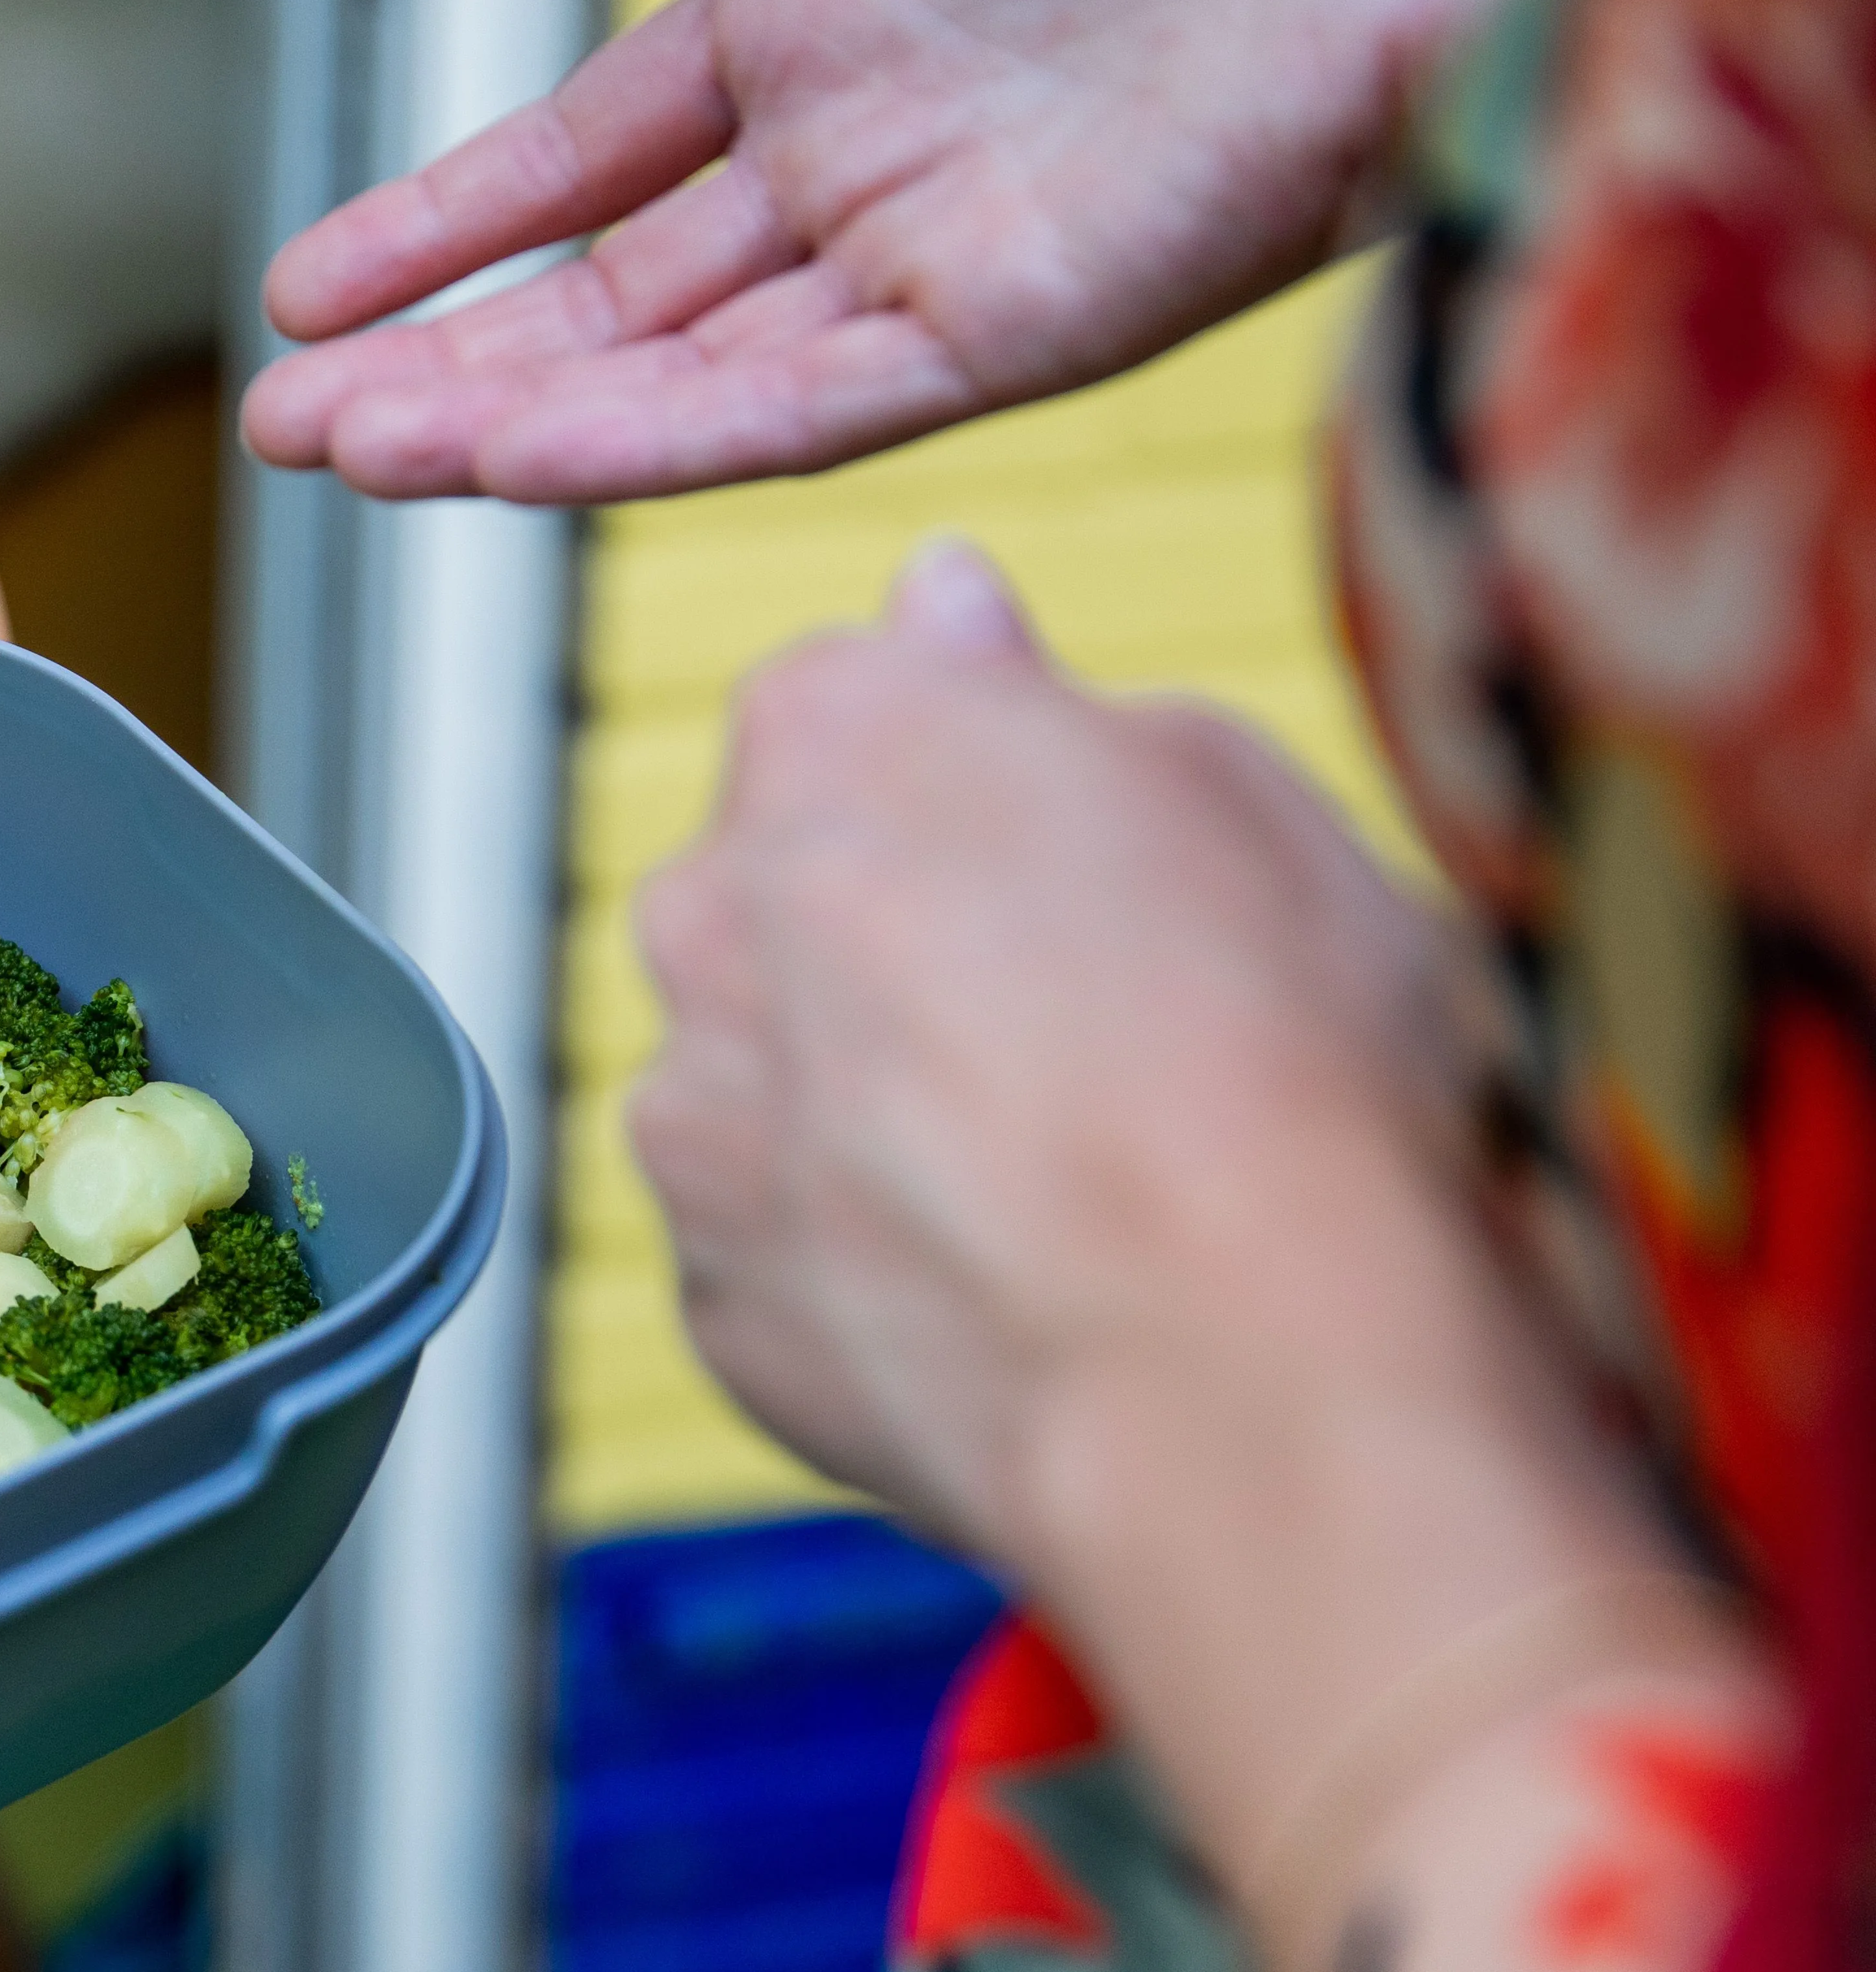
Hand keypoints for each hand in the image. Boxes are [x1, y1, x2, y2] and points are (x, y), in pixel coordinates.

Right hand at [244, 0, 1629, 501]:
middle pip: (613, 300)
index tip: (312, 297)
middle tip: (289, 427)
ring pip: (682, 377)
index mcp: (846, 14)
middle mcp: (877, 152)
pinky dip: (659, 442)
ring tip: (349, 461)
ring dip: (511, 424)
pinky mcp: (1031, 322)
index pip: (591, 159)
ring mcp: (946, 245)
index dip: (449, 228)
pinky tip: (520, 456)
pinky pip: (805, 406)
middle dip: (441, 365)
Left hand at [633, 545, 1737, 1937]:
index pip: (847, 708)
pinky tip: (1021, 1302)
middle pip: (780, 899)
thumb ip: (1031, 689)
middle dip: (894, 951)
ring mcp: (691, 1121)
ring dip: (873, 1120)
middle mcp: (711, 914)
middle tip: (1088, 1040)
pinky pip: (786, 1260)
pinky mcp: (714, 1305)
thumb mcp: (1233, 788)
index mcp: (834, 735)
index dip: (972, 794)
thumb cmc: (1280, 1065)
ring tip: (1068, 1193)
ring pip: (768, 1087)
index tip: (1072, 863)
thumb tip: (940, 602)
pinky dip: (876, 1275)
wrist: (1242, 1369)